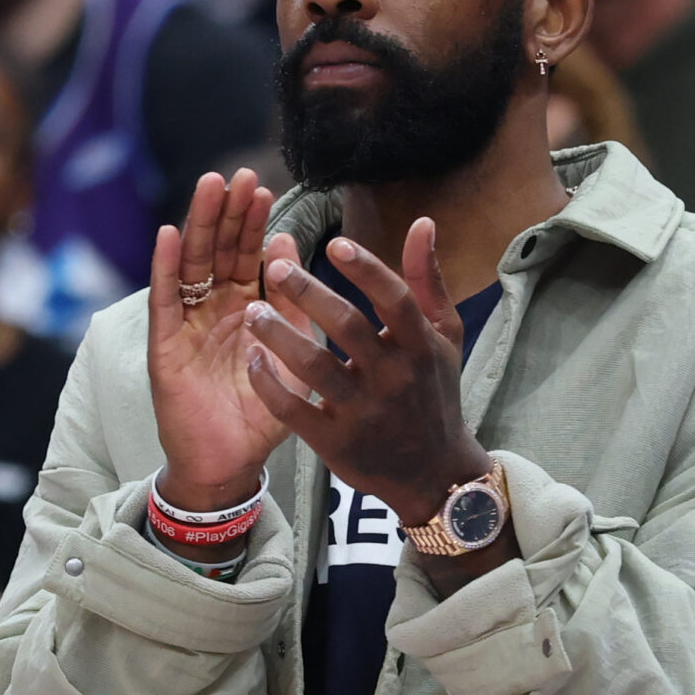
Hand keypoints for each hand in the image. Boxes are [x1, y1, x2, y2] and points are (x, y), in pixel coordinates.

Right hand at [149, 169, 287, 509]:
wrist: (231, 463)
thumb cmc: (265, 413)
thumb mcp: (293, 354)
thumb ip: (292, 304)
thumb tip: (286, 243)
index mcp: (247, 308)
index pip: (248, 255)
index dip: (253, 223)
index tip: (263, 188)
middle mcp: (214, 309)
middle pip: (218, 250)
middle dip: (227, 213)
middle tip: (237, 175)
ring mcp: (187, 324)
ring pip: (191, 264)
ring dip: (199, 224)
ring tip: (209, 186)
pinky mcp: (164, 345)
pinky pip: (165, 301)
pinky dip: (164, 267)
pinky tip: (168, 234)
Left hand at [242, 218, 488, 527]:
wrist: (433, 472)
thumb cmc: (434, 393)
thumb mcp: (443, 337)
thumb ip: (427, 280)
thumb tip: (422, 222)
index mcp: (420, 347)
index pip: (394, 300)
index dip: (366, 269)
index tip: (333, 242)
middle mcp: (393, 378)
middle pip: (347, 327)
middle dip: (309, 294)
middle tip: (276, 268)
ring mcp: (363, 413)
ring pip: (313, 367)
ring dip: (278, 336)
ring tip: (251, 310)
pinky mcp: (335, 443)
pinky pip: (292, 410)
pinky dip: (269, 383)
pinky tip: (253, 357)